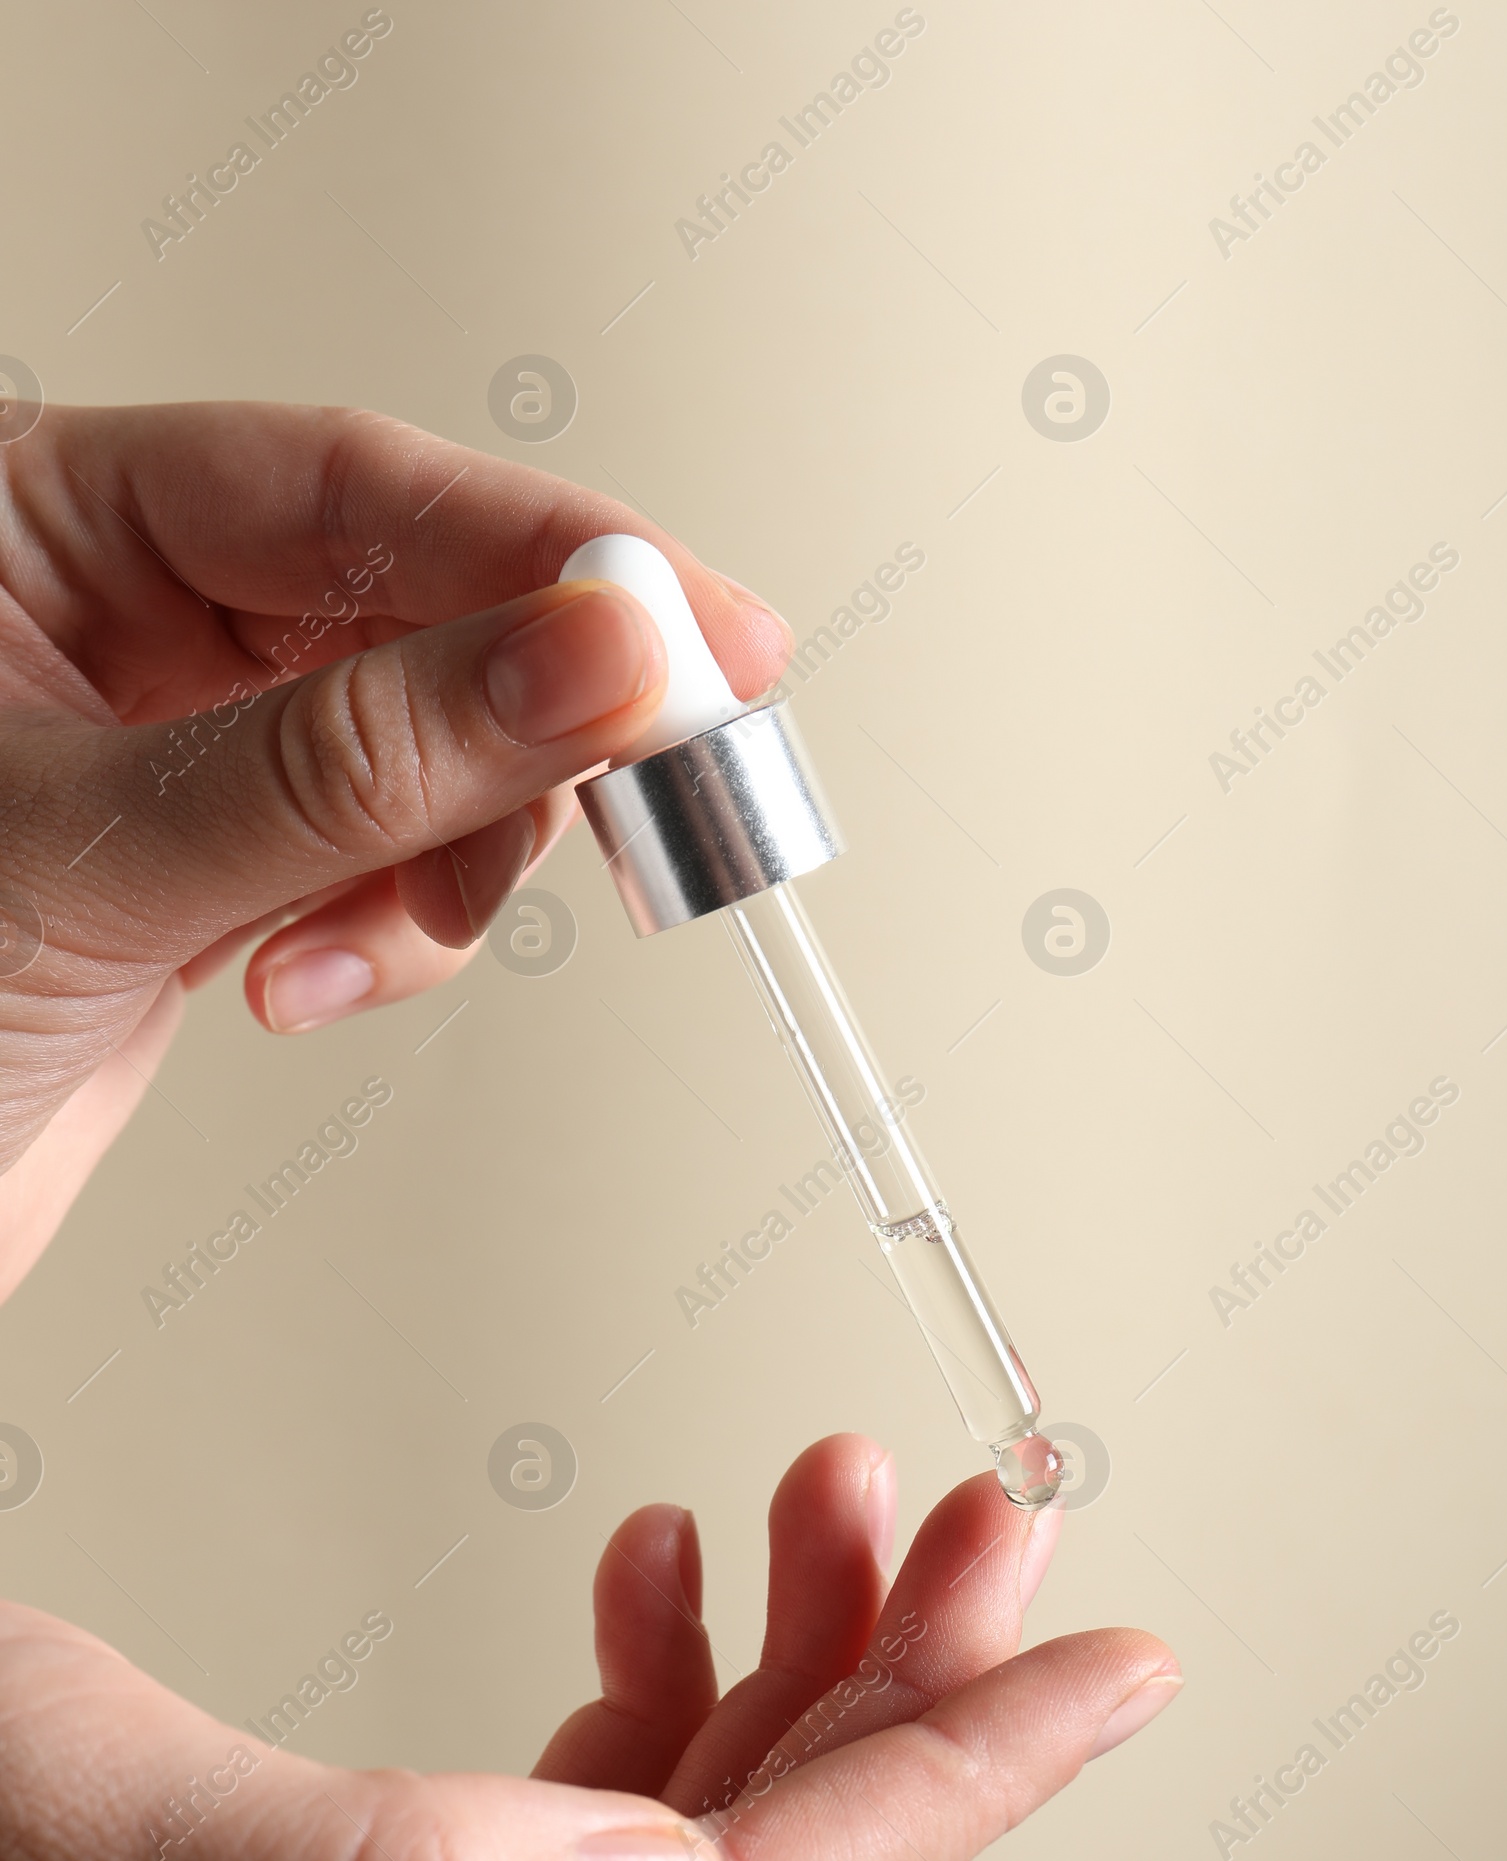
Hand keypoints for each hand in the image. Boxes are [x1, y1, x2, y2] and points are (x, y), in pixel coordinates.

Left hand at [0, 401, 790, 1298]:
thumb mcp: (99, 857)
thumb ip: (357, 759)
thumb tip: (588, 658)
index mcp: (34, 519)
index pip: (343, 484)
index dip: (541, 547)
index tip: (689, 631)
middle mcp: (111, 613)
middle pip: (411, 600)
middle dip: (525, 710)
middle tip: (656, 777)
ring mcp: (172, 742)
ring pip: (420, 743)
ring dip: (450, 849)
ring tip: (370, 933)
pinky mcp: (212, 861)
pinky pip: (380, 856)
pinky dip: (390, 926)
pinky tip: (299, 977)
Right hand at [0, 1435, 1178, 1860]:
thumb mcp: (57, 1824)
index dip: (959, 1780)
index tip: (1117, 1667)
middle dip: (895, 1682)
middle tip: (982, 1511)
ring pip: (665, 1828)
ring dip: (774, 1655)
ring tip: (826, 1489)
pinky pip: (551, 1809)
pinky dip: (642, 1675)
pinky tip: (652, 1567)